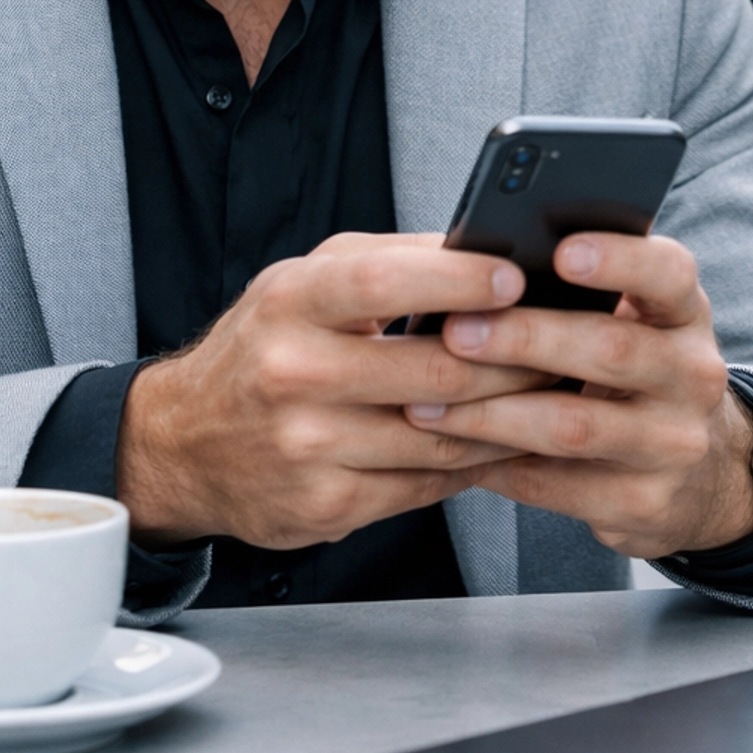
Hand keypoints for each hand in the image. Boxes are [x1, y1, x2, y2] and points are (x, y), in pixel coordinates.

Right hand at [116, 233, 552, 549]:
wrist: (183, 443)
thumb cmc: (266, 344)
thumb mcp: (307, 280)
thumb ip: (393, 262)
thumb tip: (489, 245)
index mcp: (291, 302)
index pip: (380, 284)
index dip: (455, 280)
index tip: (516, 273)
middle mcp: (293, 375)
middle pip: (432, 374)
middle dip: (514, 361)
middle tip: (569, 343)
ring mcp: (308, 449)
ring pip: (442, 438)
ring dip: (510, 418)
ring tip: (556, 393)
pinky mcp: (325, 507)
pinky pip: (426, 485)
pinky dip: (475, 463)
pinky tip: (506, 441)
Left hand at [405, 233, 752, 559]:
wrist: (697, 475)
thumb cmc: (634, 374)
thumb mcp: (635, 324)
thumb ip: (581, 296)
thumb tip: (478, 271)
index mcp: (685, 313)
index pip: (669, 273)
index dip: (620, 260)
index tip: (561, 252)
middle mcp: (693, 375)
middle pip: (612, 348)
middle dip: (526, 339)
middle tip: (456, 332)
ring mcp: (674, 443)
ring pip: (576, 426)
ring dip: (493, 414)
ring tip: (429, 404)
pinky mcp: (646, 504)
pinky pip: (559, 486)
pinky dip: (499, 467)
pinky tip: (454, 451)